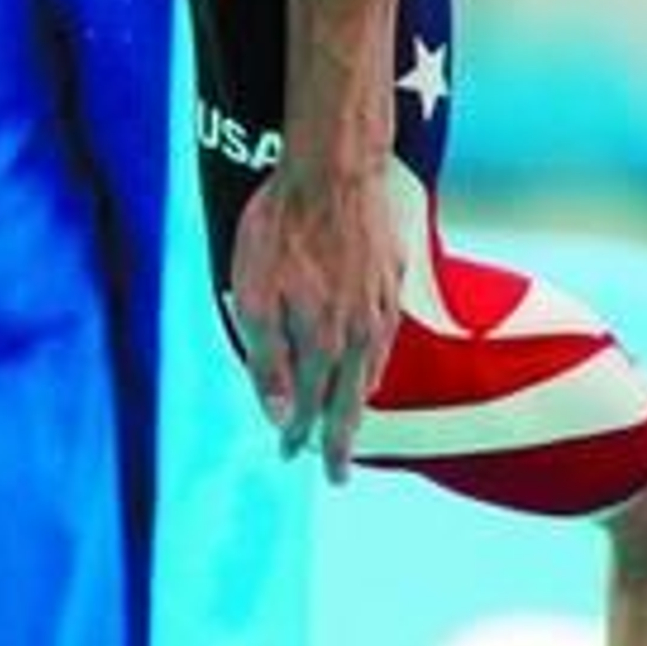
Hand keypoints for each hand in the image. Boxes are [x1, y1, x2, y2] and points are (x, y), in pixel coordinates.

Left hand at [225, 164, 401, 481]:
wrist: (334, 169)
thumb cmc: (282, 226)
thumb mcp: (253, 294)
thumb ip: (267, 359)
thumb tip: (280, 415)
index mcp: (322, 341)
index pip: (310, 406)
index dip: (298, 435)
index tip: (289, 456)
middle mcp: (359, 334)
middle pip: (349, 402)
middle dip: (339, 442)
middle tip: (336, 476)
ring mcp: (381, 308)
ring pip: (371, 373)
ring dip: (357, 405)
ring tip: (349, 426)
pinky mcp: (393, 280)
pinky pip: (385, 340)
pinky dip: (375, 366)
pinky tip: (369, 367)